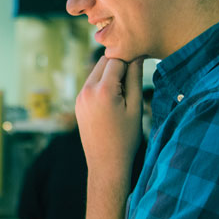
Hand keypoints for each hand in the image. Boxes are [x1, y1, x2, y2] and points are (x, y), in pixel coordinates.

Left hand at [75, 56, 143, 179]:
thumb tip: (136, 55)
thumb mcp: (135, 107)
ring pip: (96, 73)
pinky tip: (113, 100)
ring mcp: (79, 98)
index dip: (130, 61)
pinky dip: (102, 85)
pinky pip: (90, 85)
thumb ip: (135, 78)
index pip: (117, 60)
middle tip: (133, 80)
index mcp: (103, 90)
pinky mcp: (78, 104)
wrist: (106, 163)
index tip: (140, 65)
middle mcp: (86, 91)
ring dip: (109, 75)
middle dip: (118, 65)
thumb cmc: (126, 137)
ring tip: (124, 93)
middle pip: (103, 62)